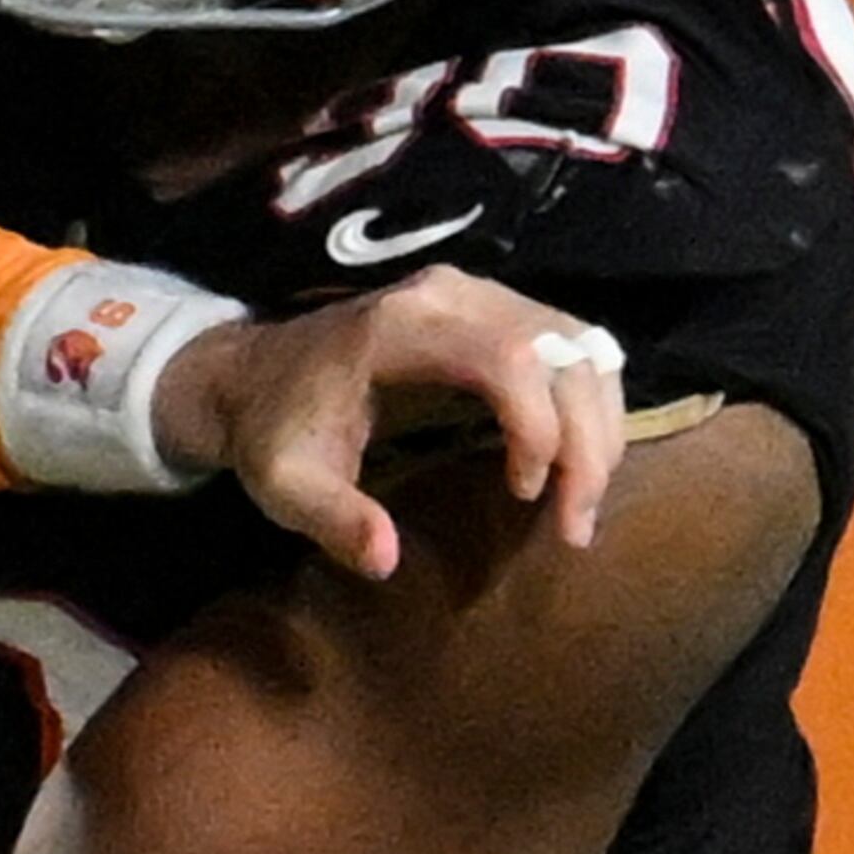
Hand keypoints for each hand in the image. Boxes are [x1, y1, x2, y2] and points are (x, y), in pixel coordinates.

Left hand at [152, 265, 626, 579]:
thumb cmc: (272, 430)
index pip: (509, 359)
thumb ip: (331, 519)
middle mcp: (451, 293)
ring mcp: (480, 293)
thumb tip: (385, 560)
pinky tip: (578, 464)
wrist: (253, 375)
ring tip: (583, 503)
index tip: (524, 496)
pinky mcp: (496, 308)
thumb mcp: (284, 484)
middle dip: (586, 445)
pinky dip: (593, 404)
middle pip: (562, 355)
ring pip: (583, 349)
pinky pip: (575, 346)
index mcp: (401, 326)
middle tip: (576, 526)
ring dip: (600, 428)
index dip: (538, 428)